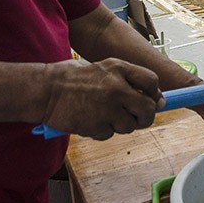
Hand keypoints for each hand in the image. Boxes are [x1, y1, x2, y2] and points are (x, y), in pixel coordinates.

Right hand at [42, 58, 162, 140]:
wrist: (46, 90)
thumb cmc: (76, 79)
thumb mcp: (105, 69)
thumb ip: (130, 80)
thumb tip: (157, 99)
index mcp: (119, 68)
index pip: (151, 81)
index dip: (154, 93)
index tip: (152, 100)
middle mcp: (117, 87)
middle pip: (148, 109)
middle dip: (146, 117)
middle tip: (138, 119)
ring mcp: (107, 108)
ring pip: (129, 126)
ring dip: (120, 125)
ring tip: (104, 115)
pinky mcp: (96, 125)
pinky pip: (109, 134)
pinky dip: (102, 131)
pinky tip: (90, 120)